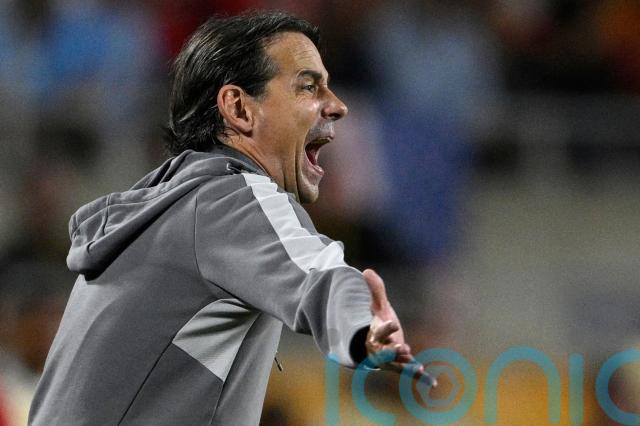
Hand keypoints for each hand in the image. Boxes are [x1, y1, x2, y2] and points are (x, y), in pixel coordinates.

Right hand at [364, 269, 436, 385]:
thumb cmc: (379, 324)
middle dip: (394, 351)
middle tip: (404, 347)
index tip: (393, 322)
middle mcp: (380, 351)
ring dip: (406, 366)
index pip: (379, 332)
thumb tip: (367, 270)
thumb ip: (375, 290)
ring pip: (397, 365)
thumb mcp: (378, 307)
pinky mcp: (401, 367)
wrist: (376, 347)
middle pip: (385, 353)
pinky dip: (421, 378)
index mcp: (375, 335)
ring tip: (418, 367)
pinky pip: (410, 374)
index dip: (386, 328)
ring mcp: (391, 361)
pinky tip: (433, 383)